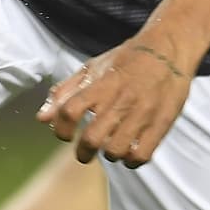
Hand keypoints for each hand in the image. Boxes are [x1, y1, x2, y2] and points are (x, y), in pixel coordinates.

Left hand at [36, 37, 192, 165]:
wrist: (167, 49)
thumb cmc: (126, 59)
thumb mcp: (92, 68)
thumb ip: (65, 92)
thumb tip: (42, 119)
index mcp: (100, 84)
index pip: (69, 111)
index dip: (61, 129)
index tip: (64, 135)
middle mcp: (120, 99)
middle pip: (92, 139)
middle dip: (83, 152)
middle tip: (85, 152)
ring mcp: (142, 113)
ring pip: (116, 151)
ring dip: (109, 154)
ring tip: (111, 147)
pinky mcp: (161, 123)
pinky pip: (141, 156)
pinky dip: (131, 160)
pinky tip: (129, 152)